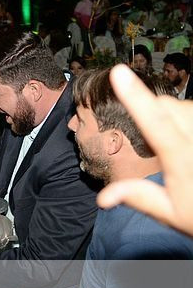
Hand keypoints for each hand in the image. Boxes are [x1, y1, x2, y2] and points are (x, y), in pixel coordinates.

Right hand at [98, 64, 192, 235]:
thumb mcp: (173, 215)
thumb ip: (140, 198)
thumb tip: (103, 198)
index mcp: (182, 161)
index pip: (155, 123)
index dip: (135, 97)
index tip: (118, 72)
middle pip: (170, 107)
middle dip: (154, 110)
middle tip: (153, 137)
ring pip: (186, 107)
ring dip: (174, 114)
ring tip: (175, 139)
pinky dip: (185, 120)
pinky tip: (184, 137)